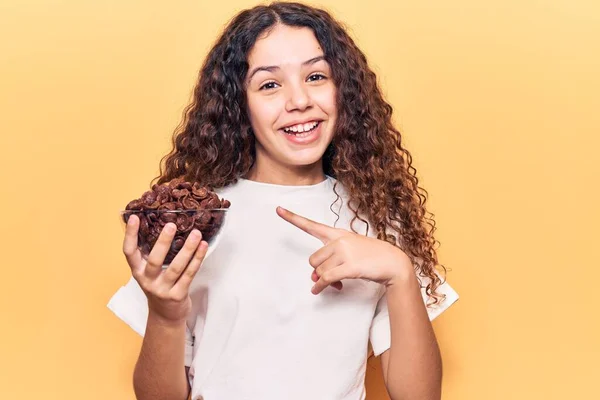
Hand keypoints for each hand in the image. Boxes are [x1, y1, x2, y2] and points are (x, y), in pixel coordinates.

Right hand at [122, 215, 207, 322]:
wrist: (165, 316)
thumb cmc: (158, 287)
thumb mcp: (149, 272)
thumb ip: (150, 254)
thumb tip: (160, 224)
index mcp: (138, 271)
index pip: (129, 252)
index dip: (131, 235)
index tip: (135, 217)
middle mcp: (148, 280)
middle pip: (155, 260)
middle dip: (163, 242)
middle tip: (172, 225)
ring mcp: (163, 289)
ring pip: (176, 267)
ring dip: (188, 249)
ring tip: (196, 233)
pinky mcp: (177, 295)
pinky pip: (189, 275)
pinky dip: (197, 259)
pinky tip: (203, 247)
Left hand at [276, 206, 412, 294]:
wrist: (393, 263)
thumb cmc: (372, 257)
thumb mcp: (351, 252)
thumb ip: (331, 260)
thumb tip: (315, 278)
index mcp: (339, 233)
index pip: (312, 226)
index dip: (293, 218)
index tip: (278, 210)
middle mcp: (339, 240)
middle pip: (313, 259)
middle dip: (319, 271)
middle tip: (329, 278)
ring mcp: (344, 252)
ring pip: (320, 271)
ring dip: (323, 281)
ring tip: (337, 284)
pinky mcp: (349, 266)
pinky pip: (326, 279)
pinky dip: (320, 287)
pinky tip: (318, 291)